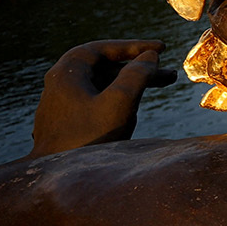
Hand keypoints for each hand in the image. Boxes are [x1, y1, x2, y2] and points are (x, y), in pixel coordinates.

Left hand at [30, 40, 178, 156]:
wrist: (58, 179)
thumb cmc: (88, 138)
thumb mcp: (119, 102)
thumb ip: (137, 75)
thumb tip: (150, 56)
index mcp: (66, 74)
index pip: (101, 49)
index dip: (133, 46)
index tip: (161, 48)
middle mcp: (59, 85)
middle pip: (103, 67)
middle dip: (137, 68)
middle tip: (168, 73)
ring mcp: (60, 105)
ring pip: (101, 85)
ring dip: (131, 83)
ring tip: (163, 86)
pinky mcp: (64, 122)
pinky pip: (95, 100)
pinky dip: (118, 97)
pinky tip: (135, 106)